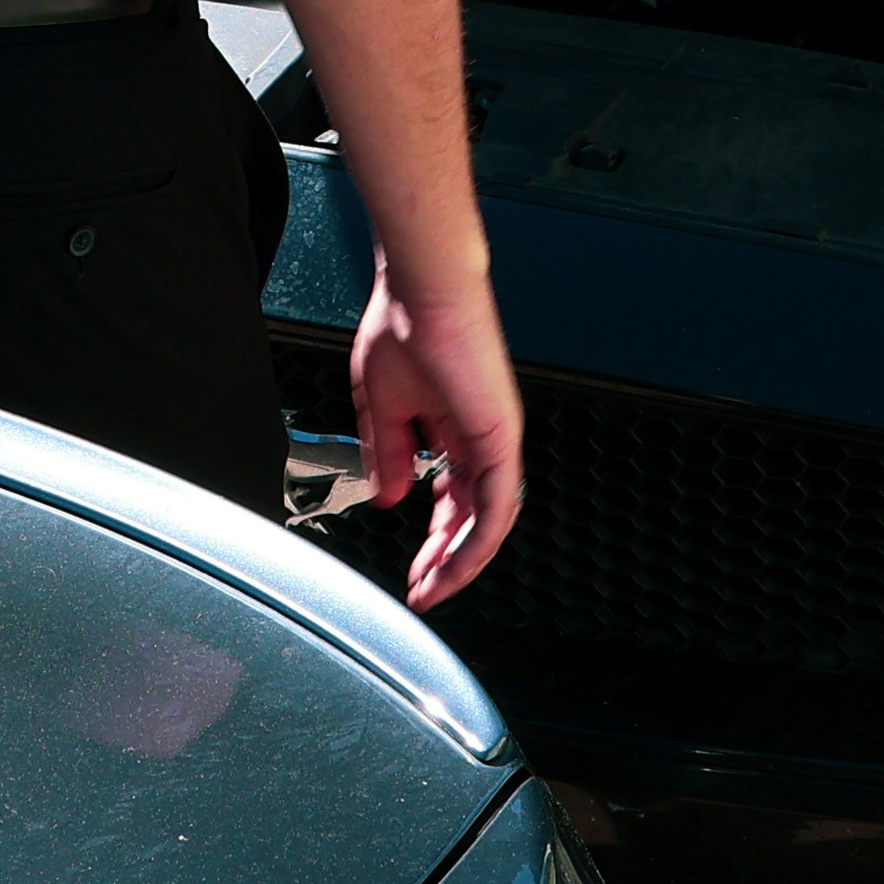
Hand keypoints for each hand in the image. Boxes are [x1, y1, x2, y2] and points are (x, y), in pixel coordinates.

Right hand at [342, 257, 525, 607]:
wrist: (420, 291)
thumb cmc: (401, 328)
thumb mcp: (382, 405)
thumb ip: (389, 454)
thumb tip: (392, 499)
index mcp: (453, 429)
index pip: (450, 500)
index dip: (432, 540)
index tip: (411, 574)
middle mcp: (480, 439)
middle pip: (470, 518)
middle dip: (443, 561)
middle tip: (422, 592)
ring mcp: (495, 440)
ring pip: (488, 521)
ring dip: (460, 561)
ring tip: (432, 589)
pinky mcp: (502, 437)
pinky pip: (498, 504)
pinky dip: (478, 541)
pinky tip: (455, 564)